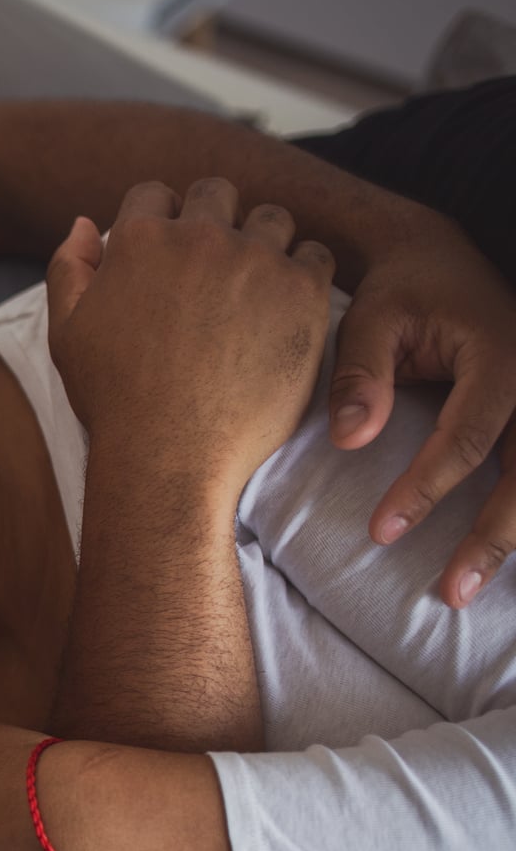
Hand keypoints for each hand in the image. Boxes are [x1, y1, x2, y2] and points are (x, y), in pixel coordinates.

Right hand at [46, 177, 336, 491]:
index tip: (169, 253)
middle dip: (213, 218)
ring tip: (254, 286)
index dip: (160, 219)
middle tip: (213, 267)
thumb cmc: (113, 399)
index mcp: (139, 239)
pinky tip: (285, 306)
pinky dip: (303, 273)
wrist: (169, 453)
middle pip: (216, 192)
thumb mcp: (67, 333)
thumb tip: (83, 223)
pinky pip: (316, 255)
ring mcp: (256, 260)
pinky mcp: (302, 291)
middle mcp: (199, 236)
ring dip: (263, 242)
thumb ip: (69, 269)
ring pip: (271, 219)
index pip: (154, 193)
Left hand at [329, 220, 515, 606]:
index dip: (428, 488)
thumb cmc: (399, 291)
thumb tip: (351, 442)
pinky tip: (503, 560)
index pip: (469, 435)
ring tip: (470, 589)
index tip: (382, 532)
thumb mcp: (369, 319)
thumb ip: (359, 376)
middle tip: (452, 591)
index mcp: (500, 354)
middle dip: (493, 534)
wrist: (439, 259)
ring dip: (513, 534)